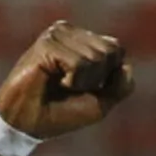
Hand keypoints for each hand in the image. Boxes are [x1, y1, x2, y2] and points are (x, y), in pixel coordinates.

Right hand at [0, 22, 132, 140]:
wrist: (28, 123)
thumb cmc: (61, 113)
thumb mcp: (100, 103)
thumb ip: (120, 86)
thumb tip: (126, 66)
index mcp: (81, 39)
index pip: (116, 48)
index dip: (107, 77)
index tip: (85, 87)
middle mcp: (68, 32)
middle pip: (109, 52)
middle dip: (96, 79)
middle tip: (70, 87)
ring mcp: (56, 34)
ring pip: (96, 58)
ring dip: (83, 82)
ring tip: (60, 84)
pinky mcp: (46, 43)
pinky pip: (79, 63)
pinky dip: (72, 80)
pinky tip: (53, 80)